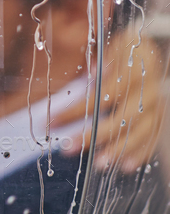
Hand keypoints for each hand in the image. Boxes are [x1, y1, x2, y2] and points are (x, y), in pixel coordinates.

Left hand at [54, 27, 163, 171]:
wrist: (155, 47)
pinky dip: (141, 153)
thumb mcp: (112, 47)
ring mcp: (156, 106)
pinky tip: (126, 166)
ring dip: (117, 150)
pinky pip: (152, 138)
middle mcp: (146, 92)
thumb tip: (85, 78)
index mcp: (131, 73)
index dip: (75, 110)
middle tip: (69, 149)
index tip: (53, 120)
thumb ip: (100, 65)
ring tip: (99, 164)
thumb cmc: (127, 47)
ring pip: (137, 133)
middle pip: (118, 119)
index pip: (98, 96)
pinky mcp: (161, 116)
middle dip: (92, 136)